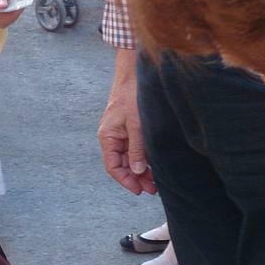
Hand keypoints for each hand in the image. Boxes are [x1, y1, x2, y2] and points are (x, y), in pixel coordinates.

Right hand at [99, 48, 154, 193]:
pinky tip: (154, 166)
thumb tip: (138, 172)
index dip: (125, 180)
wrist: (134, 74)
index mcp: (108, 137)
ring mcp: (121, 134)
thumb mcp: (137, 125)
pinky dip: (143, 159)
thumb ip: (137, 149)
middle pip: (122, 165)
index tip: (139, 190)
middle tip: (152, 189)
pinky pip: (135, 149)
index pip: (113, 167)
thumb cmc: (132, 96)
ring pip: (130, 159)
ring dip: (141, 171)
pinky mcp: (130, 129)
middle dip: (136, 178)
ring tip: (155, 182)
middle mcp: (112, 138)